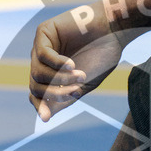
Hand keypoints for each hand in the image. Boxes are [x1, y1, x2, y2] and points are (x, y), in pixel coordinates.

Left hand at [29, 2, 121, 121]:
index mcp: (51, 74)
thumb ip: (65, 98)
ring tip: (80, 75)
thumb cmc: (102, 57)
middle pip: (36, 85)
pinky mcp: (44, 32)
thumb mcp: (83, 85)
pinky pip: (43, 54)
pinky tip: (72, 64)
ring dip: (59, 78)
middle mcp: (43, 61)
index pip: (37, 93)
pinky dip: (57, 63)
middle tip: (77, 91)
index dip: (40, 105)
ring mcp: (42, 46)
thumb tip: (44, 116)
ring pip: (38, 72)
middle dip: (55, 92)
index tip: (46, 118)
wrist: (114, 31)